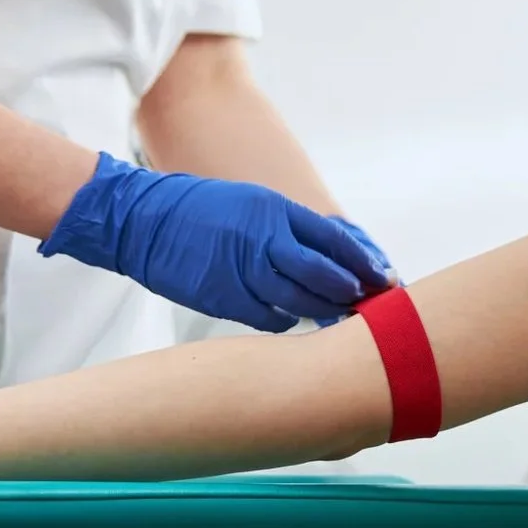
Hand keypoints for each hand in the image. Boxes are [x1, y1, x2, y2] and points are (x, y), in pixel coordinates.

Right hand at [39, 152, 391, 331]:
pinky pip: (269, 318)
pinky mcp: (224, 298)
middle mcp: (264, 240)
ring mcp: (244, 271)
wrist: (142, 221)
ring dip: (324, 312)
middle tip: (369, 305)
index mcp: (274, 211)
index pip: (334, 240)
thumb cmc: (200, 211)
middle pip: (325, 274)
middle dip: (353, 292)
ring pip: (301, 301)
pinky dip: (285, 322)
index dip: (362, 262)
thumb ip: (289, 229)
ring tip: (340, 319)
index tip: (384, 277)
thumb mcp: (252, 205)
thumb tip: (330, 256)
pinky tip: (291, 323)